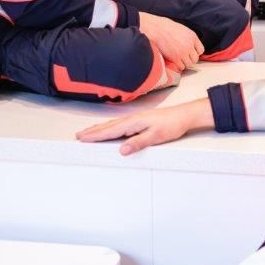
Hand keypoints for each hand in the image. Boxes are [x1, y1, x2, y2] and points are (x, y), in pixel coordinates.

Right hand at [76, 98, 213, 154]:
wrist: (185, 115)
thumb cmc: (173, 124)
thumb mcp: (156, 136)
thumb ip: (138, 142)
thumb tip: (122, 149)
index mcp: (134, 122)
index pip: (110, 130)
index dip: (95, 135)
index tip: (82, 138)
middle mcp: (133, 119)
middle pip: (108, 126)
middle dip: (93, 131)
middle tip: (79, 135)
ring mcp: (136, 119)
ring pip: (113, 124)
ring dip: (100, 128)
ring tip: (89, 132)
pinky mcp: (141, 120)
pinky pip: (120, 124)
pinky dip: (111, 127)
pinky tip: (111, 129)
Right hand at [140, 13, 203, 69]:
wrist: (156, 29)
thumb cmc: (166, 27)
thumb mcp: (182, 30)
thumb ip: (188, 38)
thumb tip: (190, 46)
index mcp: (193, 36)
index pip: (201, 50)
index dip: (195, 53)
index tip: (190, 53)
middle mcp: (190, 45)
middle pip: (195, 59)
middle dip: (190, 59)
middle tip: (183, 58)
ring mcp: (183, 52)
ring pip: (189, 64)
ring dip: (184, 63)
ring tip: (178, 60)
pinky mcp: (175, 58)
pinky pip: (181, 67)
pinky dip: (178, 66)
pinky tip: (174, 62)